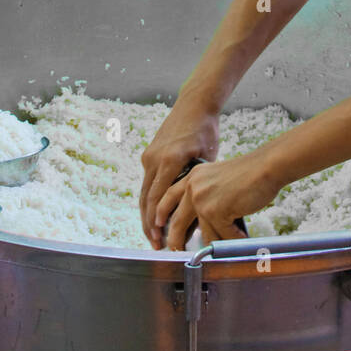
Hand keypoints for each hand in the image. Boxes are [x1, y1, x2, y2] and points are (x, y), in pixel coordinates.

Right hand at [140, 99, 219, 247]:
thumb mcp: (206, 158)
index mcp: (170, 159)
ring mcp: (149, 156)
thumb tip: (196, 213)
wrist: (194, 105)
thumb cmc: (205, 130)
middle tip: (155, 246)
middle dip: (149, 225)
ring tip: (153, 236)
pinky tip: (154, 215)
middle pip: (146, 199)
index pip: (158, 198)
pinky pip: (147, 182)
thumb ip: (196, 184)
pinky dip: (149, 201)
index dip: (157, 222)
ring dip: (147, 215)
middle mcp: (154, 158)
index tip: (160, 239)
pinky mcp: (149, 154)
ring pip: (144, 193)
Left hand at [157, 148, 283, 250]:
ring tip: (227, 243)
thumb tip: (199, 222)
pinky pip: (222, 236)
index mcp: (192, 177)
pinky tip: (241, 237)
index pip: (168, 196)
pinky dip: (233, 239)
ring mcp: (202, 200)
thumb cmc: (248, 174)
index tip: (157, 226)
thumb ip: (204, 194)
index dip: (161, 213)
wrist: (264, 167)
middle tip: (175, 251)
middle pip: (176, 222)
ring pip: (203, 234)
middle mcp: (193, 187)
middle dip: (174, 241)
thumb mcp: (216, 178)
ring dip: (217, 241)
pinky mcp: (215, 212)